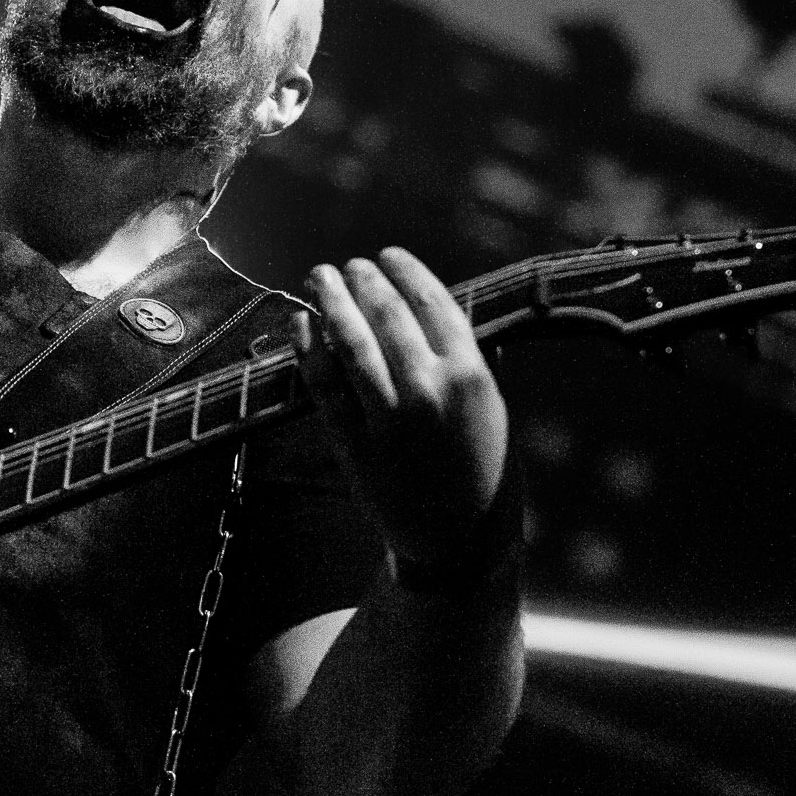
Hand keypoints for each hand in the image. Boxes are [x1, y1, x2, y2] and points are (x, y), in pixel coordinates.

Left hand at [297, 248, 508, 575]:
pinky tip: (301, 325)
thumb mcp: (493, 409)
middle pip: (386, 315)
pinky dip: (308, 348)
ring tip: (319, 278)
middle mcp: (429, 390)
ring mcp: (388, 418)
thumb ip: (473, 359)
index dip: (405, 272)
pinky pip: (324, 384)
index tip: (387, 255)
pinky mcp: (355, 443)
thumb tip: (448, 308)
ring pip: (350, 342)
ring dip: (331, 302)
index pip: (432, 302)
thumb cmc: (483, 470)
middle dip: (362, 280)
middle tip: (347, 266)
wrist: (459, 541)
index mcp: (470, 375)